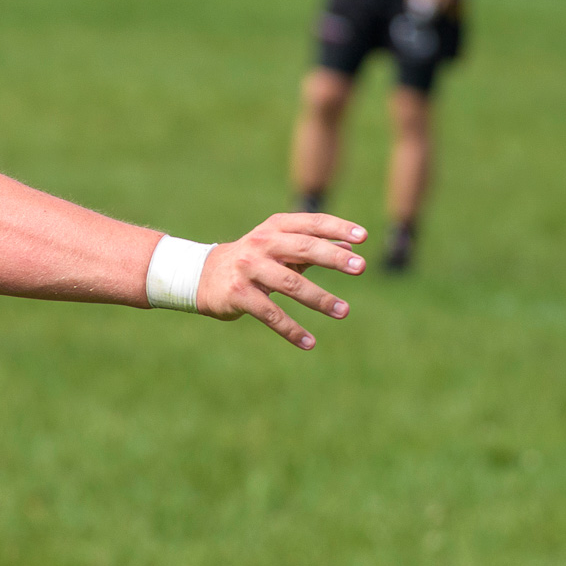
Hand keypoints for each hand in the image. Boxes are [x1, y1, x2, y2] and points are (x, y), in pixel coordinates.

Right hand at [195, 212, 367, 349]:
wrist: (202, 276)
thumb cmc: (251, 259)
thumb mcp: (279, 248)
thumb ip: (312, 248)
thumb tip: (351, 249)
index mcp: (274, 228)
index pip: (310, 223)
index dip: (337, 228)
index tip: (363, 237)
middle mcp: (261, 244)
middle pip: (303, 248)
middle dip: (333, 258)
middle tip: (361, 268)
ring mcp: (248, 269)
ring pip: (290, 284)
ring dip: (320, 298)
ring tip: (343, 311)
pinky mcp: (239, 295)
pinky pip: (270, 314)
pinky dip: (291, 330)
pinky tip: (309, 343)